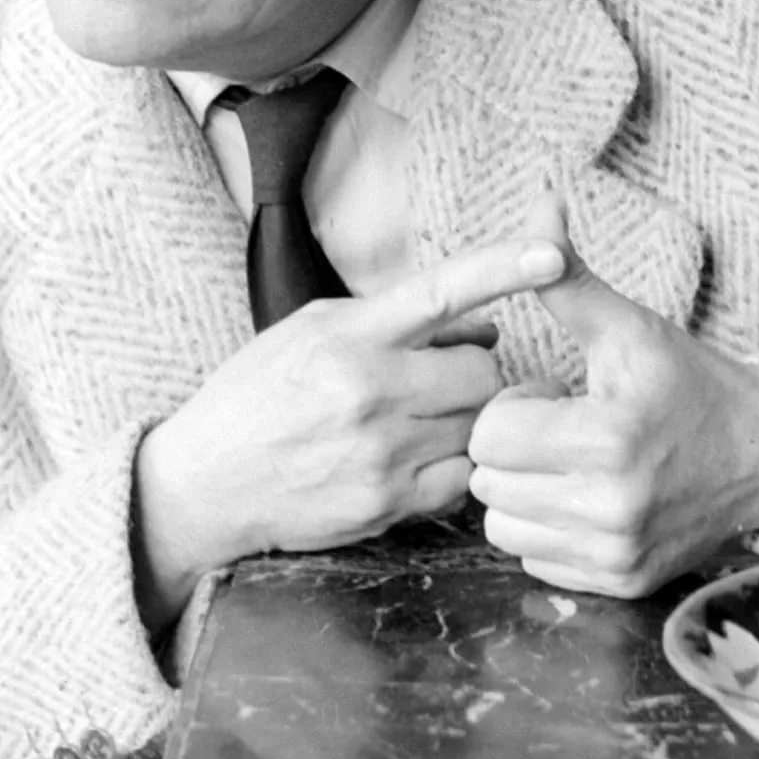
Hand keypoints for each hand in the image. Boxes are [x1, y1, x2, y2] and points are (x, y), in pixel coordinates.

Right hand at [133, 236, 564, 629]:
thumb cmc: (257, 395)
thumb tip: (484, 320)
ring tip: (418, 419)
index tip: (554, 252)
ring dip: (465, 420)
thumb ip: (395, 321)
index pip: (441, 290)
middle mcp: (369, 391)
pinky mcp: (388, 505)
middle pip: (482, 371)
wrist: (205, 484)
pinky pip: (463, 478)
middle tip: (436, 380)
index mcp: (348, 336)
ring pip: (479, 425)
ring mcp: (381, 453)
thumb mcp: (311, 331)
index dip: (503, 267)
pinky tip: (415, 458)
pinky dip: (453, 466)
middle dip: (472, 372)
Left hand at [467, 206, 758, 599]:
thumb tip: (539, 202)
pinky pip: (536, 560)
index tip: (552, 393)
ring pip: (503, 528)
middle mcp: (613, 507)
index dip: (511, 407)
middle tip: (560, 427)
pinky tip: (584, 497)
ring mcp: (617, 553)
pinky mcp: (621, 583)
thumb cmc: (686, 381)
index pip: (489, 436)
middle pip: (489, 484)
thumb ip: (566, 276)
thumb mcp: (627, 326)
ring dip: (522, 492)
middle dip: (510, 450)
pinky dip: (547, 530)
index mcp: (608, 438)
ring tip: (568, 463)